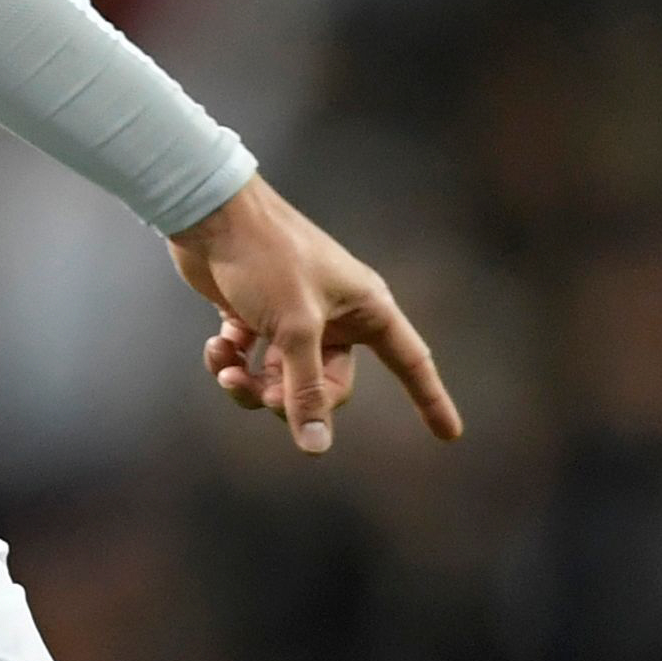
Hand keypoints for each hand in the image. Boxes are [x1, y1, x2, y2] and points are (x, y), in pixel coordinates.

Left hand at [165, 175, 461, 455]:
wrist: (211, 214)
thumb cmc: (267, 258)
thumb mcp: (295, 328)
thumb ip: (305, 390)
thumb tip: (316, 446)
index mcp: (364, 306)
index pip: (410, 361)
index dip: (430, 398)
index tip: (450, 435)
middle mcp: (336, 313)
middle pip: (330, 386)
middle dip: (293, 398)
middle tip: (263, 393)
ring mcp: (295, 316)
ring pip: (284, 380)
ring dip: (253, 386)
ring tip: (227, 372)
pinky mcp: (257, 316)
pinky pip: (253, 361)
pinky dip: (233, 362)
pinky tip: (216, 348)